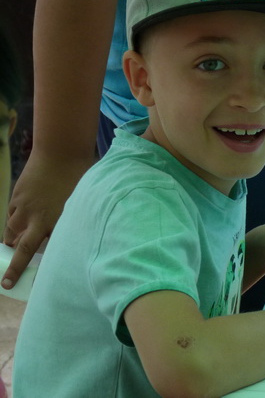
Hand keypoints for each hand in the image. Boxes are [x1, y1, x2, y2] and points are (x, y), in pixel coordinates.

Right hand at [1, 151, 91, 288]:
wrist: (61, 152)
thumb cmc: (81, 177)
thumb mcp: (84, 202)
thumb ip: (78, 219)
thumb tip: (82, 231)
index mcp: (56, 222)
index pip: (41, 253)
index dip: (30, 270)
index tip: (21, 285)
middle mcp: (37, 219)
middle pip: (21, 247)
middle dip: (13, 266)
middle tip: (7, 281)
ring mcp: (24, 207)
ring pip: (11, 230)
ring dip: (13, 240)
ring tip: (14, 248)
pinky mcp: (17, 196)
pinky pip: (11, 214)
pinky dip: (14, 221)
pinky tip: (19, 223)